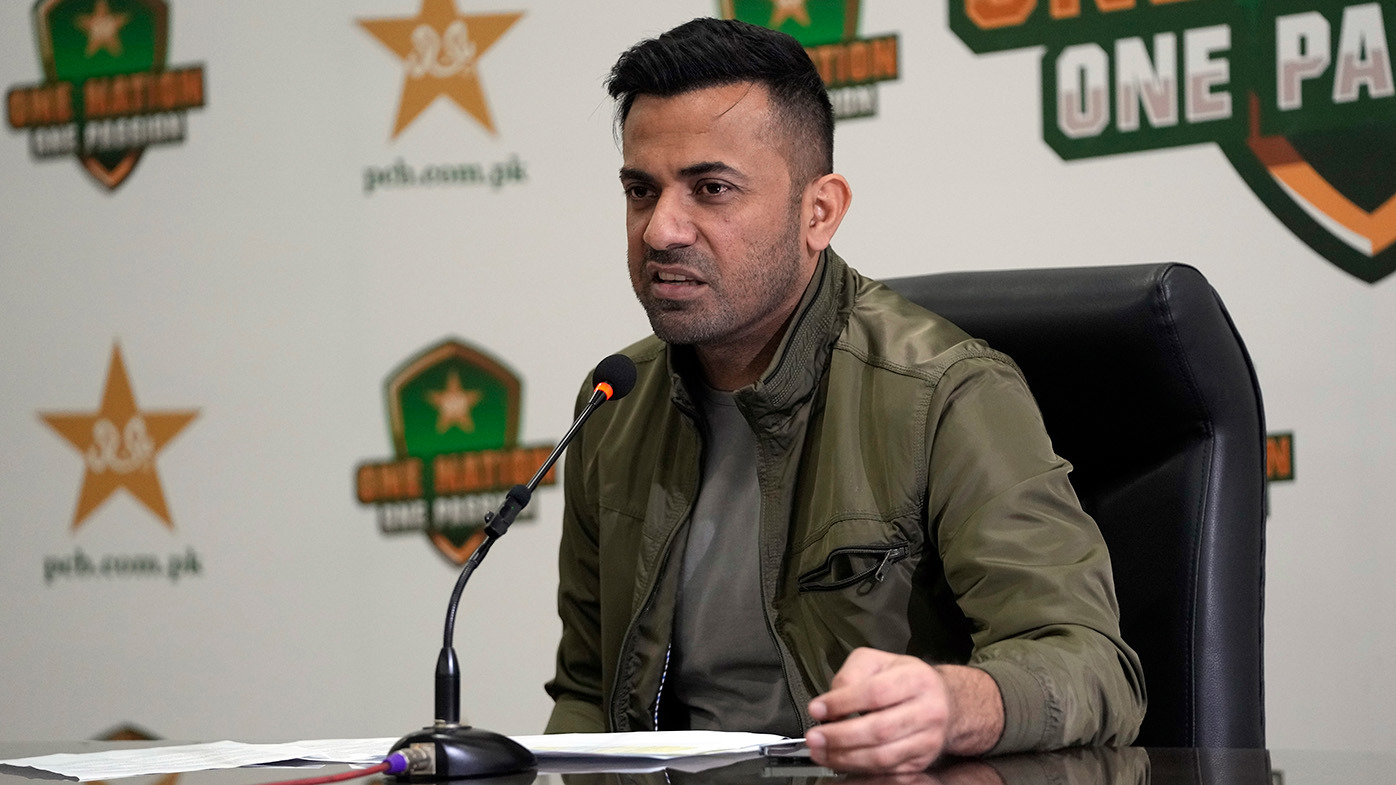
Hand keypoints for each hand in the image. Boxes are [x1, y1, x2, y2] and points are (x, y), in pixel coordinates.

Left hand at [805, 648, 1003, 772]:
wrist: (946, 703)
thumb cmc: (905, 680)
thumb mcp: (879, 661)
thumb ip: (852, 674)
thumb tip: (832, 700)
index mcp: (916, 679)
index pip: (875, 693)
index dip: (843, 703)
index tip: (817, 708)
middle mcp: (928, 711)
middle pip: (879, 730)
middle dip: (840, 736)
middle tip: (814, 737)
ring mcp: (927, 741)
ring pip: (883, 757)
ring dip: (845, 758)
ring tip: (821, 752)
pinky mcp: (921, 762)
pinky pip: (887, 773)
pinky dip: (860, 773)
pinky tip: (839, 765)